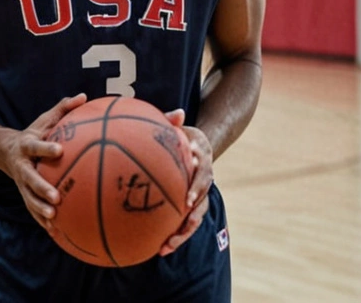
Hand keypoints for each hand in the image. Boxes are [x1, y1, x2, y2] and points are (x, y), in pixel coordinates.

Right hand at [0, 93, 86, 230]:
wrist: (4, 150)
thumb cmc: (33, 132)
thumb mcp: (44, 118)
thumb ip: (63, 108)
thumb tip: (83, 96)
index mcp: (27, 146)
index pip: (36, 146)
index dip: (46, 148)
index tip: (59, 151)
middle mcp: (22, 166)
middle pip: (30, 179)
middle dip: (41, 188)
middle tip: (56, 196)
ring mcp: (21, 182)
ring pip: (28, 198)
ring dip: (40, 209)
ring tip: (54, 217)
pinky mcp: (24, 194)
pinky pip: (33, 209)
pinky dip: (42, 220)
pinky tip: (56, 231)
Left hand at [158, 108, 213, 255]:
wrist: (196, 143)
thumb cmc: (180, 133)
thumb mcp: (179, 125)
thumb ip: (174, 120)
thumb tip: (179, 113)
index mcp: (203, 161)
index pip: (203, 177)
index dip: (197, 189)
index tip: (187, 201)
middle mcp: (204, 181)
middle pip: (202, 205)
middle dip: (191, 221)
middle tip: (178, 232)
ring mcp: (199, 195)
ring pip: (195, 219)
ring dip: (182, 235)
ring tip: (164, 248)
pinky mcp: (190, 205)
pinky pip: (183, 222)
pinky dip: (173, 234)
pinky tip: (155, 246)